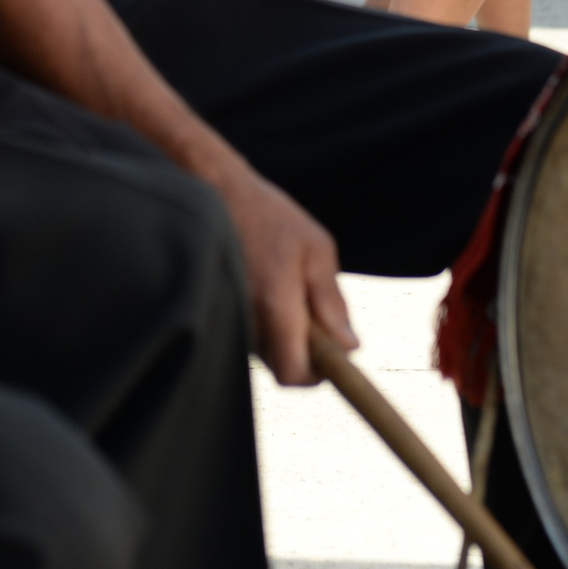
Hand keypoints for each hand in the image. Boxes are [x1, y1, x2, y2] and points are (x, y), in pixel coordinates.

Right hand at [216, 164, 353, 385]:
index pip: (292, 373)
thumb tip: (349, 345)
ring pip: (267, 351)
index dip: (314, 374)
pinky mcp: (223, 311)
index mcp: (276, 306)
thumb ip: (332, 301)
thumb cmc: (271, 217)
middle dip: (303, 350)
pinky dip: (268, 322)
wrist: (218, 194)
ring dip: (285, 334)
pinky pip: (252, 334)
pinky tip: (269, 286)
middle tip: (313, 309)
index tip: (330, 354)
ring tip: (287, 288)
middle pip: (280, 365)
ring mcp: (232, 317)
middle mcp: (248, 320)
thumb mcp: (317, 250)